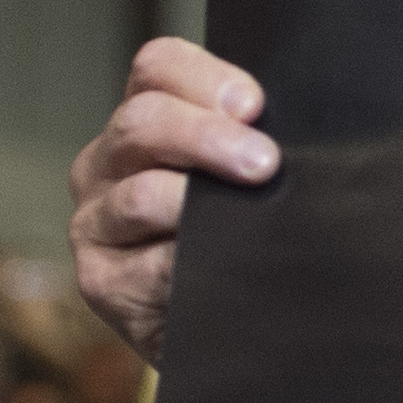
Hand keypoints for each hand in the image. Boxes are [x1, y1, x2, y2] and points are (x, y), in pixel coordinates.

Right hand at [67, 39, 275, 364]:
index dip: (204, 78)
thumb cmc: (239, 242)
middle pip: (144, 122)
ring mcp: (96, 222)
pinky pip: (145, 264)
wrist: (222, 334)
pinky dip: (186, 263)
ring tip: (247, 217)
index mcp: (145, 125)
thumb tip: (306, 134)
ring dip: (198, 202)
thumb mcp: (245, 183)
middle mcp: (107, 164)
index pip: (158, 68)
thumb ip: (255, 145)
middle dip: (209, 137)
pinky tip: (221, 268)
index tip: (253, 105)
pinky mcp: (101, 281)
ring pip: (141, 194)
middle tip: (263, 164)